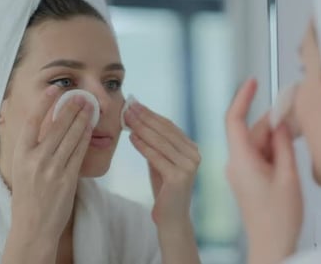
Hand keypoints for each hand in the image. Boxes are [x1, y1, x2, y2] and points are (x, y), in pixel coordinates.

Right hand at [3, 86, 93, 262]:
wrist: (33, 225)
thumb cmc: (27, 195)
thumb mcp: (21, 168)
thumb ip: (31, 147)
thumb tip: (44, 123)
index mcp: (20, 154)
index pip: (32, 121)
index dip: (44, 102)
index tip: (54, 89)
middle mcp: (35, 159)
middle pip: (57, 126)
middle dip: (71, 108)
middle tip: (81, 95)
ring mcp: (52, 169)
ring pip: (71, 137)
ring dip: (82, 119)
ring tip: (89, 107)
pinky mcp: (68, 178)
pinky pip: (79, 152)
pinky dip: (86, 137)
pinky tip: (91, 127)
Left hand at [124, 102, 200, 228]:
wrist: (171, 217)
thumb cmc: (164, 188)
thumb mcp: (160, 160)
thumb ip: (155, 143)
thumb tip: (138, 118)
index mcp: (191, 148)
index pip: (168, 126)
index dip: (150, 113)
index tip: (134, 103)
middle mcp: (194, 154)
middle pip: (165, 131)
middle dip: (144, 117)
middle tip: (127, 106)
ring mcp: (189, 166)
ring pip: (160, 142)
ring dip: (141, 128)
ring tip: (126, 118)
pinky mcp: (180, 177)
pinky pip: (157, 157)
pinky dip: (143, 146)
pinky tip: (131, 138)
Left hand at [225, 79, 302, 263]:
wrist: (271, 244)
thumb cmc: (278, 220)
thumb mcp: (288, 176)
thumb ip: (284, 145)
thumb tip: (280, 123)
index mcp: (242, 161)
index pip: (234, 120)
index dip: (242, 98)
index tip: (251, 82)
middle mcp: (236, 164)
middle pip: (250, 130)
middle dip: (272, 121)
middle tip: (294, 112)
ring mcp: (240, 171)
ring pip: (256, 142)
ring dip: (274, 136)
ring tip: (296, 136)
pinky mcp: (246, 177)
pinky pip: (257, 154)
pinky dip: (272, 148)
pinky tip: (287, 150)